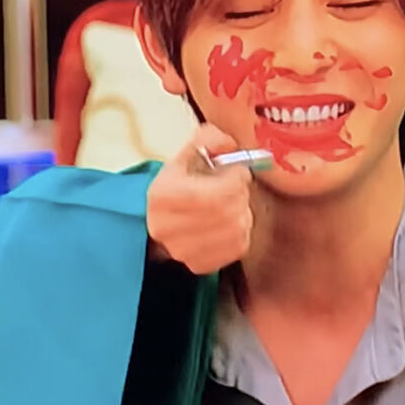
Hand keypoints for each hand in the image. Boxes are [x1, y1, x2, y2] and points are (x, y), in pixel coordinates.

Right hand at [147, 124, 253, 274]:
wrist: (167, 216)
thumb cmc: (184, 180)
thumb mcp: (191, 151)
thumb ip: (210, 138)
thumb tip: (227, 144)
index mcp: (161, 195)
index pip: (212, 195)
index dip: (235, 182)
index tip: (238, 173)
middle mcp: (165, 227)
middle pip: (226, 213)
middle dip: (241, 195)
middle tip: (238, 188)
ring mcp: (181, 251)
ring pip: (236, 230)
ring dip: (244, 212)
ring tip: (234, 204)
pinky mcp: (199, 266)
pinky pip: (239, 247)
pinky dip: (243, 231)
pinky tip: (231, 222)